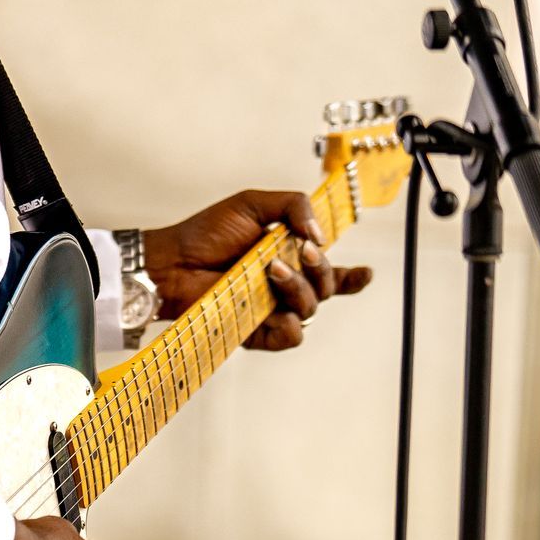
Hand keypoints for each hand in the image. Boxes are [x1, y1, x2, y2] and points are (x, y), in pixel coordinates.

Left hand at [141, 190, 373, 351]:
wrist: (172, 260)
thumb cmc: (205, 233)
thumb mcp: (253, 203)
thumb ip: (294, 205)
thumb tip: (319, 234)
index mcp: (290, 257)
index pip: (331, 271)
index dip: (353, 276)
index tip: (366, 273)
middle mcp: (285, 285)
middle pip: (327, 287)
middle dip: (323, 270)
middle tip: (302, 252)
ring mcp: (272, 308)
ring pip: (311, 308)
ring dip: (299, 288)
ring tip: (271, 270)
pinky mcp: (256, 331)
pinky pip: (291, 336)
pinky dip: (290, 323)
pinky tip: (275, 305)